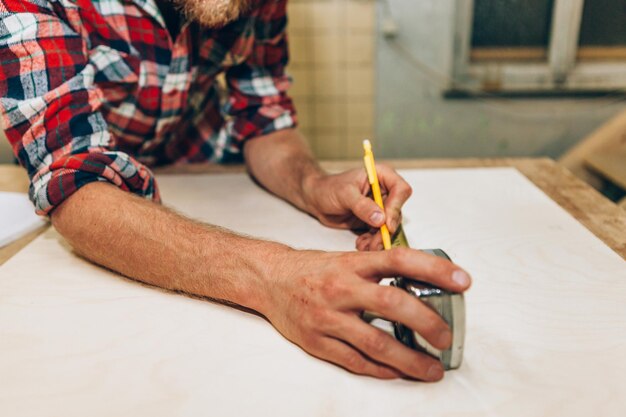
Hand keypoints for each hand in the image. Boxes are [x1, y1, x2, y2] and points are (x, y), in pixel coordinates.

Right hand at [262, 247, 471, 380]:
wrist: (269, 279)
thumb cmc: (313, 270)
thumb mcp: (346, 259)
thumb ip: (378, 271)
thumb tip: (421, 284)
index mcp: (352, 264)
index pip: (400, 260)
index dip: (435, 270)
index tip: (464, 282)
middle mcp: (342, 288)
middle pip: (393, 304)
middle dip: (428, 323)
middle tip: (447, 338)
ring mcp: (328, 317)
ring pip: (376, 342)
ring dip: (409, 359)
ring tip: (431, 368)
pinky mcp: (317, 341)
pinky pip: (355, 361)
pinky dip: (380, 369)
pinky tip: (396, 372)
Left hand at [304, 165, 411, 249]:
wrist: (316, 199)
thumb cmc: (329, 188)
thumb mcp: (344, 194)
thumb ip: (362, 206)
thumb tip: (381, 219)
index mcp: (382, 176)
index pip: (400, 190)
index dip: (396, 207)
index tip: (386, 223)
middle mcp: (385, 191)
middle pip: (396, 213)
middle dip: (386, 230)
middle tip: (376, 243)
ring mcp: (380, 207)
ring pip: (389, 227)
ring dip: (378, 239)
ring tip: (365, 246)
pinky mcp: (373, 221)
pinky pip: (379, 234)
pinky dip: (371, 242)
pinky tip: (361, 245)